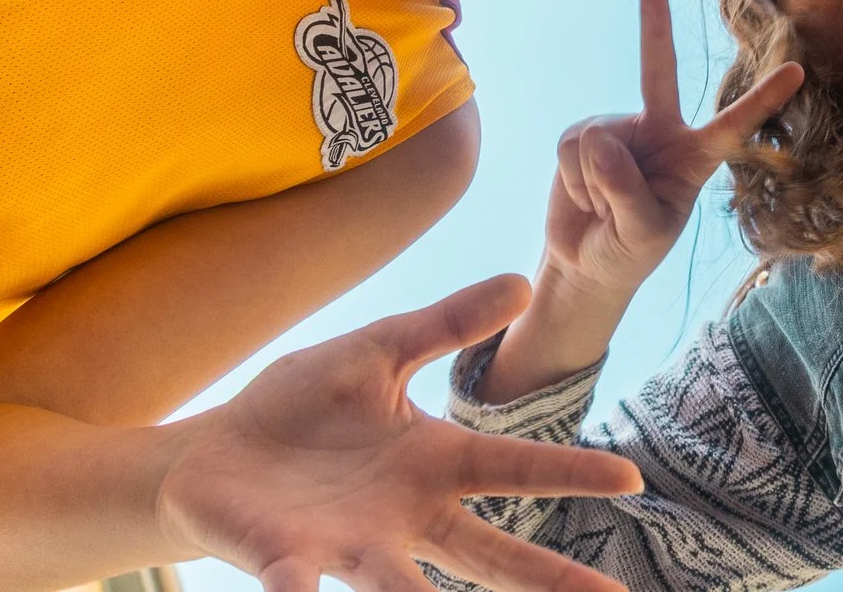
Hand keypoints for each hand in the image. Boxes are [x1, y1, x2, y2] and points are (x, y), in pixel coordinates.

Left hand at [155, 275, 644, 591]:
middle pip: (486, 556)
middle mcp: (404, 517)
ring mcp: (349, 547)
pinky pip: (299, 587)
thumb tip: (523, 281)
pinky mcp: (289, 564)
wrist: (211, 453)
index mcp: (430, 463)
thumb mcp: (377, 350)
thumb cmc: (298, 408)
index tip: (631, 479)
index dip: (571, 474)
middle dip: (544, 581)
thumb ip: (445, 323)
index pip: (515, 469)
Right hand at [541, 0, 802, 301]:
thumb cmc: (629, 249)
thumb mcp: (642, 232)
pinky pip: (572, 148)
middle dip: (655, 26)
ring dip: (592, 183)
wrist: (587, 261)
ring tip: (601, 207)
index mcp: (694, 157)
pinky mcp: (582, 134)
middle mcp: (660, 131)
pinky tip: (581, 196)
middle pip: (660, 72)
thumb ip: (627, 191)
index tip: (797, 73)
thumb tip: (601, 141)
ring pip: (599, 138)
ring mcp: (619, 129)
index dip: (762, 100)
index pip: (733, 125)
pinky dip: (572, 179)